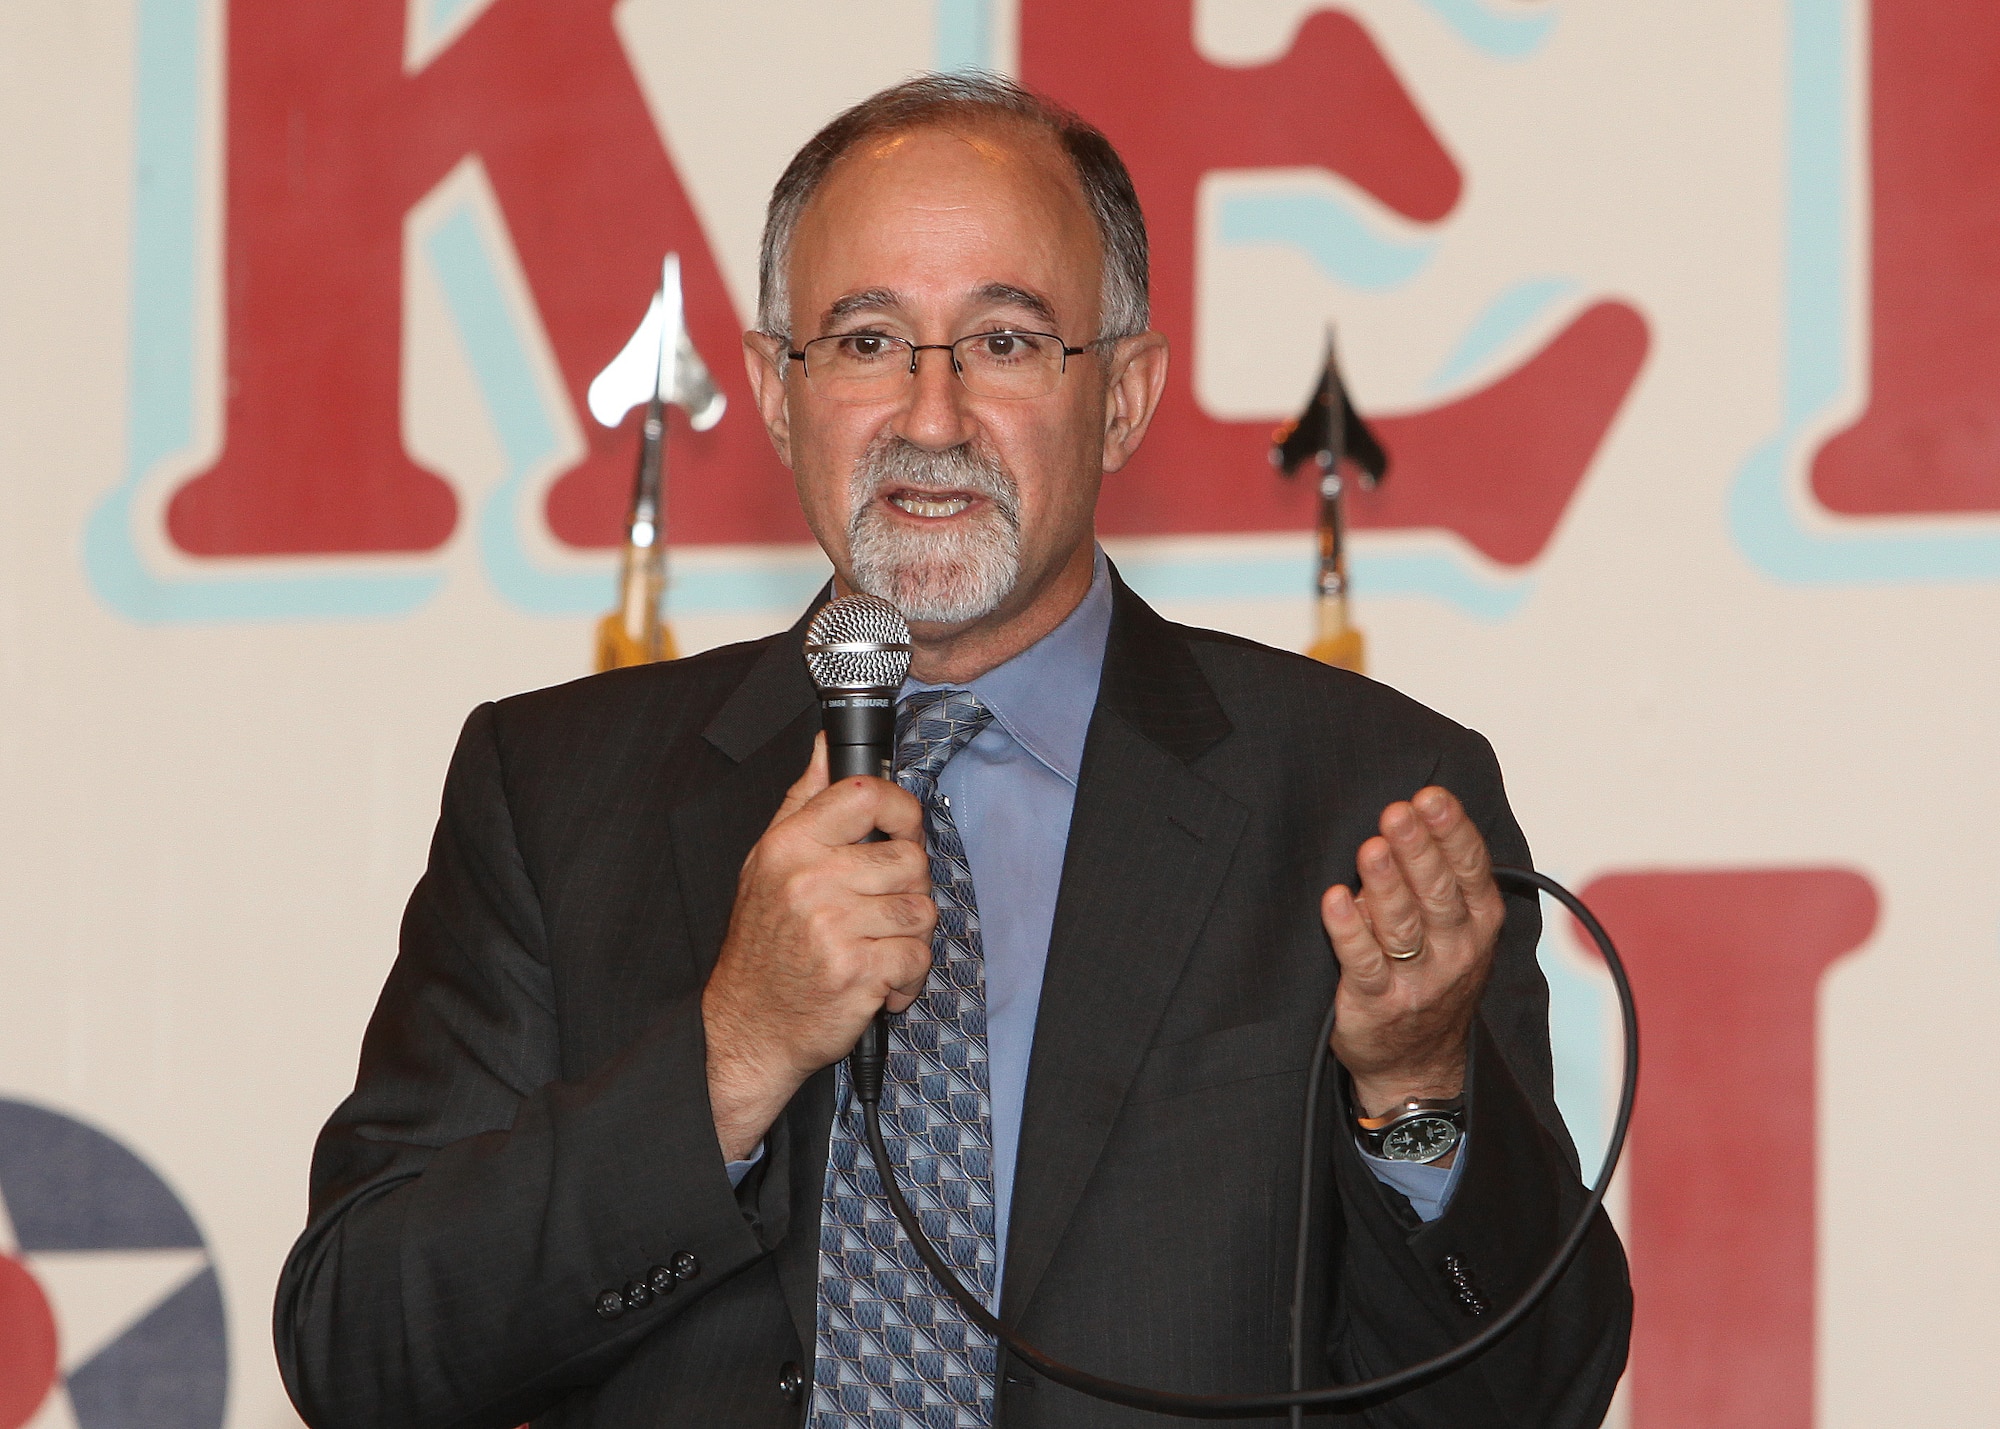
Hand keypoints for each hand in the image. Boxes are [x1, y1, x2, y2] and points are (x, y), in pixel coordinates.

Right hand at [702, 735, 935, 1158]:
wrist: (748, 1027)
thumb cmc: (763, 944)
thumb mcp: (768, 862)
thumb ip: (804, 801)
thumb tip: (825, 746)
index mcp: (789, 846)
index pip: (863, 795)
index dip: (900, 808)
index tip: (903, 828)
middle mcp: (809, 881)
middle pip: (908, 858)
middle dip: (907, 886)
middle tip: (879, 908)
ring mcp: (833, 927)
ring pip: (920, 910)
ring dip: (908, 936)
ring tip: (875, 947)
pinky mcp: (857, 972)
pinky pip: (917, 957)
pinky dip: (907, 977)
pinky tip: (878, 981)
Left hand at [1319, 786, 1504, 1117]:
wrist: (1418, 1064)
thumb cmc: (1431, 975)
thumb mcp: (1454, 928)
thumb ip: (1437, 879)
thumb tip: (1401, 825)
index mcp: (1477, 922)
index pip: (1469, 868)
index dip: (1451, 831)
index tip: (1431, 796)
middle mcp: (1455, 950)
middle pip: (1437, 892)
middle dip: (1417, 849)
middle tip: (1398, 812)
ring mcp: (1419, 980)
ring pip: (1402, 926)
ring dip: (1385, 885)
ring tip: (1371, 849)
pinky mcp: (1377, 1003)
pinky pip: (1363, 963)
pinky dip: (1348, 931)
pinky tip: (1335, 901)